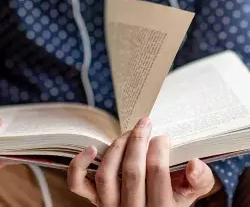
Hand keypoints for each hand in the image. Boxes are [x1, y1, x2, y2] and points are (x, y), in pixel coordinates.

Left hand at [68, 118, 216, 206]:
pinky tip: (91, 149)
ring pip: (107, 175)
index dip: (159, 149)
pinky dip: (79, 166)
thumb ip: (198, 180)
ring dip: (117, 148)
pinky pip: (78, 185)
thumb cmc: (173, 196)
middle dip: (138, 141)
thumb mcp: (190, 193)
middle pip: (132, 171)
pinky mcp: (95, 199)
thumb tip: (194, 164)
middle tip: (145, 124)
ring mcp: (109, 206)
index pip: (157, 173)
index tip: (162, 137)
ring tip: (128, 133)